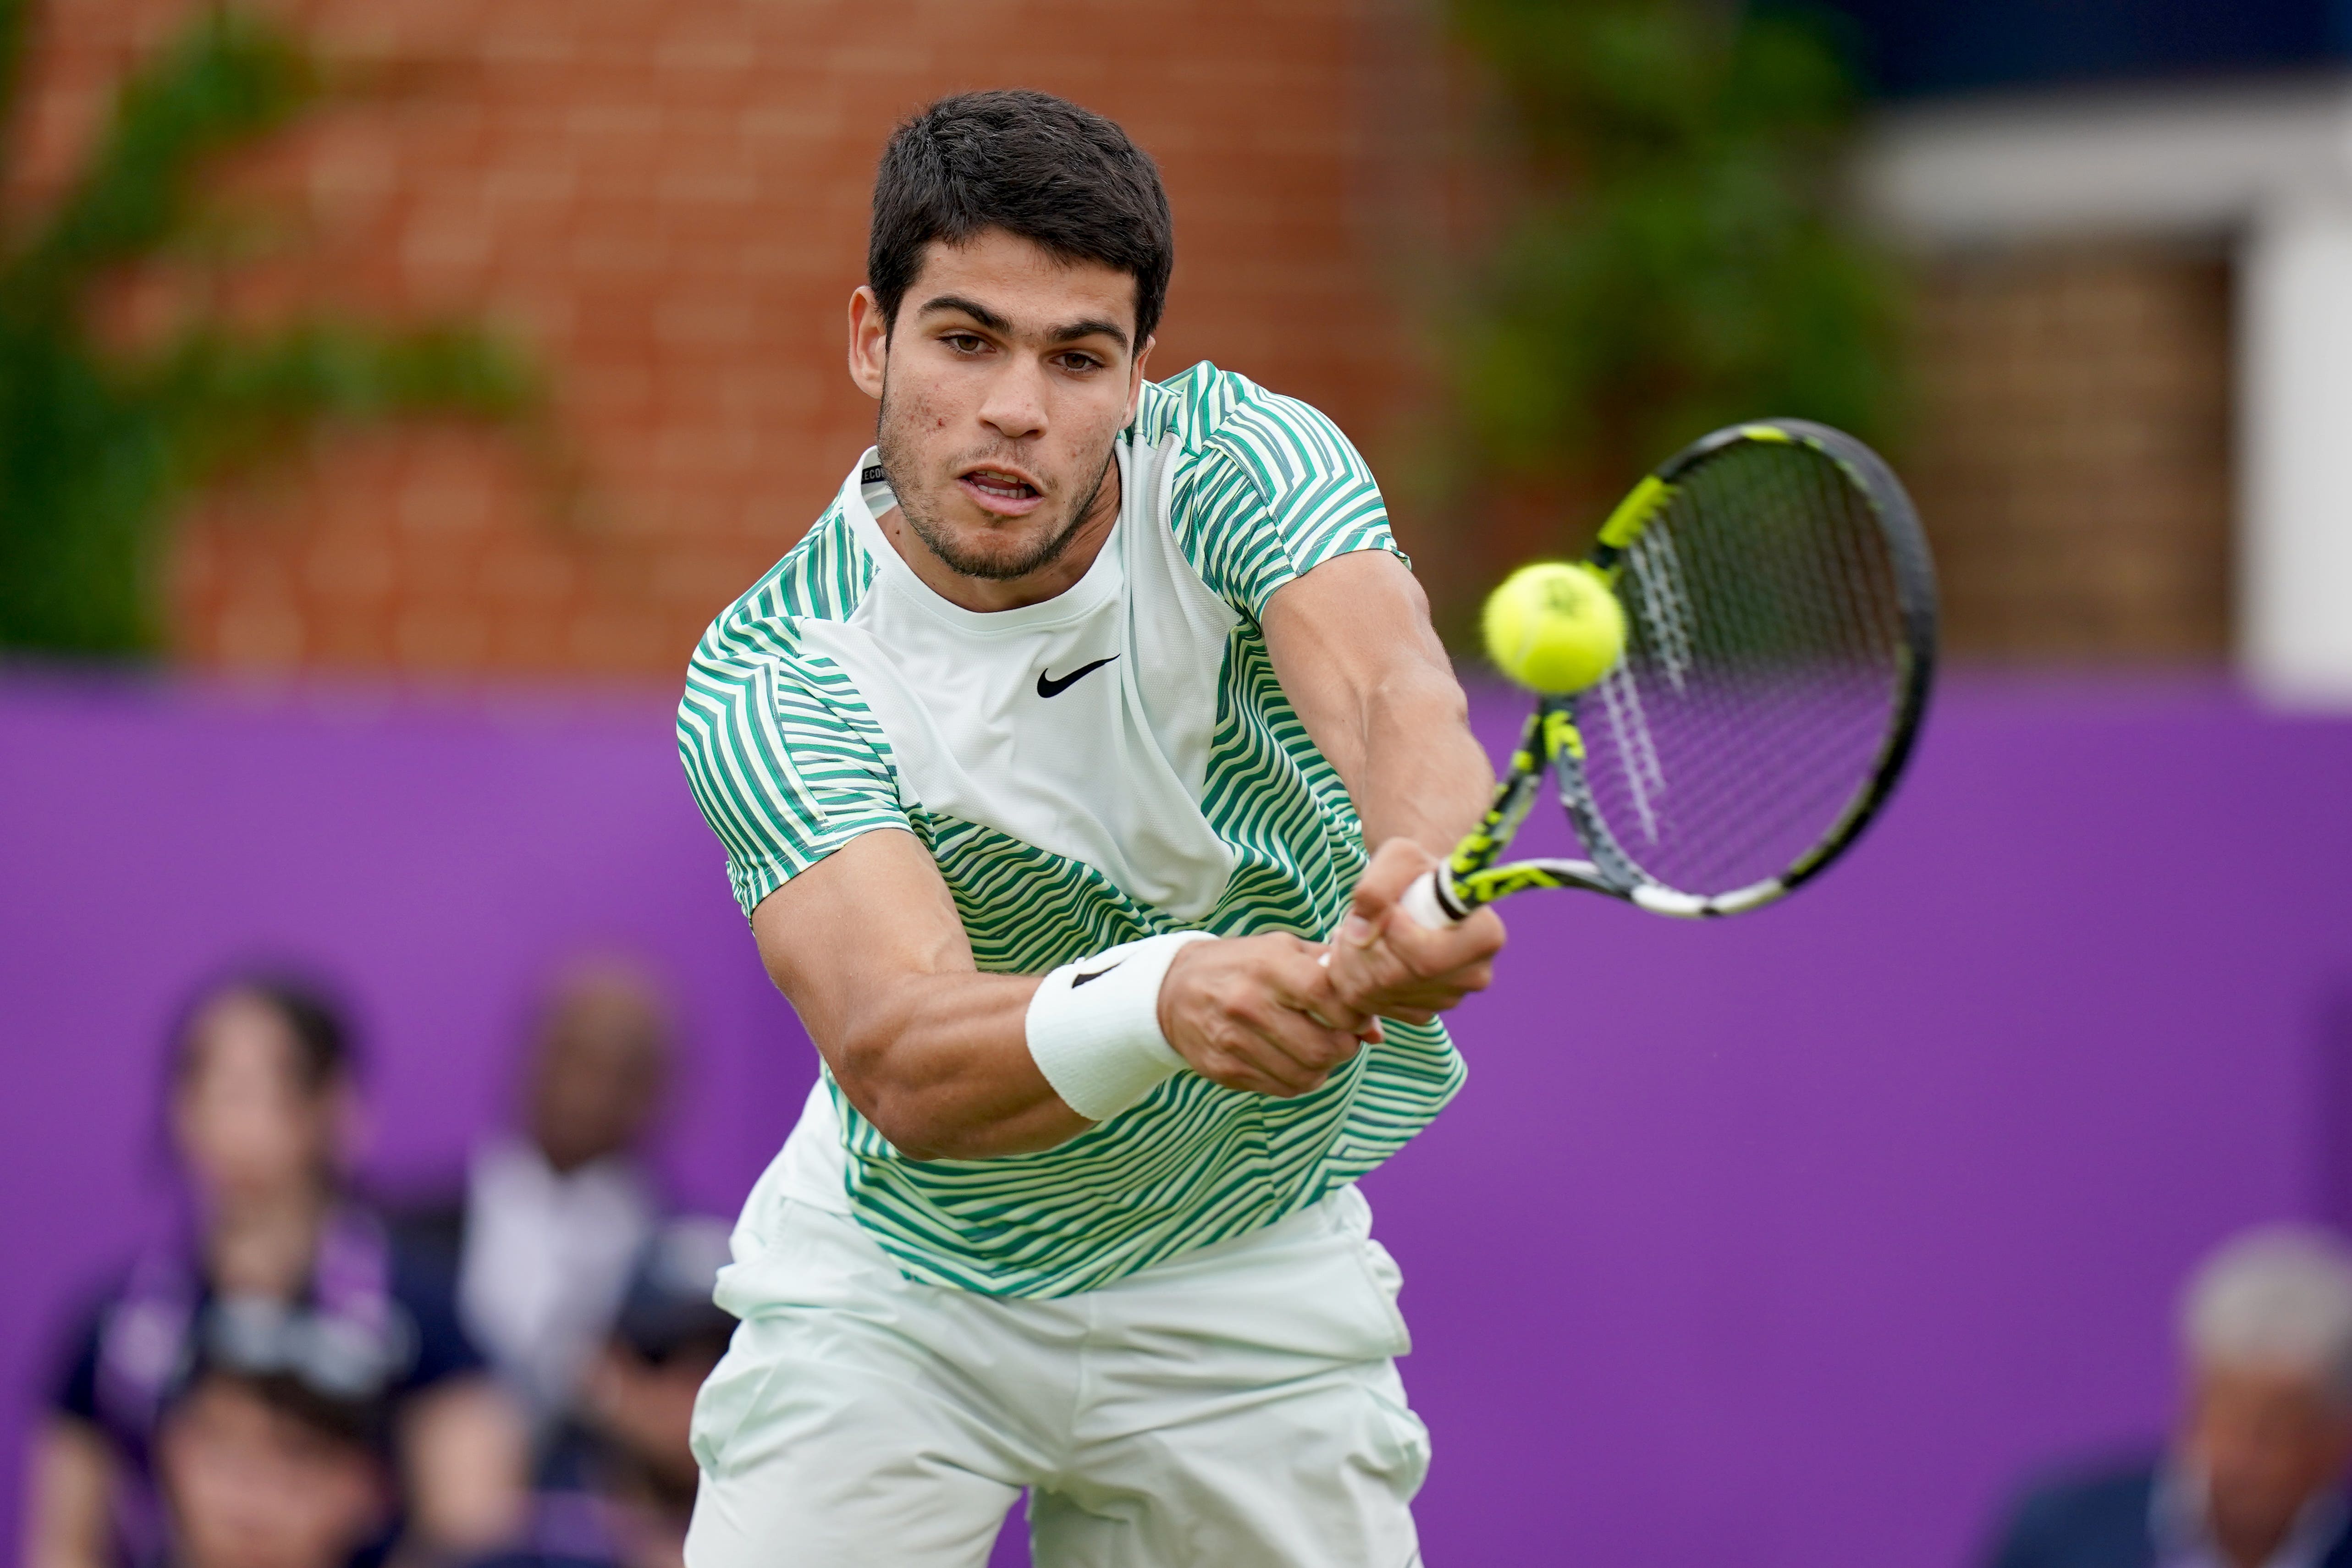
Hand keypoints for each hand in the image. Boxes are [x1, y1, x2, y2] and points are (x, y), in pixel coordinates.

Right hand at [1156, 934, 1378, 1097]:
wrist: (1172, 990)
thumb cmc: (1242, 965)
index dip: (1355, 1014)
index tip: (1357, 1016)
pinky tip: (1290, 1059)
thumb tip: (1376, 1031)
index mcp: (1268, 966)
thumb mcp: (1283, 950)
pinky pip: (1283, 1089)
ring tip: (1315, 1048)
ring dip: (1324, 1068)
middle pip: (1325, 1048)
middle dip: (1345, 1048)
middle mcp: (1248, 1005)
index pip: (1329, 998)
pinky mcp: (1224, 1070)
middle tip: (1341, 1038)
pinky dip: (1299, 1080)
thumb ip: (1332, 978)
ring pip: (1307, 1075)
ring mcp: (1234, 1041)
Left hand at [1327, 839, 1504, 1023]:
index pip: (1427, 959)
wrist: (1420, 894)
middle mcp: (1473, 976)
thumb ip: (1377, 887)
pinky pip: (1369, 1005)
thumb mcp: (1398, 857)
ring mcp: (1447, 999)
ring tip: (1355, 932)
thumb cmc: (1415, 871)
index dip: (1392, 936)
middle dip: (1359, 947)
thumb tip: (1360, 934)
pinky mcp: (1421, 1012)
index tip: (1388, 909)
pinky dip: (1351, 978)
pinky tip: (1360, 952)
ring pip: (1375, 993)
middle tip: (1354, 919)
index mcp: (1484, 937)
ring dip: (1349, 960)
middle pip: (1394, 978)